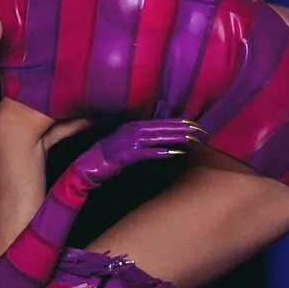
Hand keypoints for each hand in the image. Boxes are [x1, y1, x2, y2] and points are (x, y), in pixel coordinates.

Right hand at [74, 119, 206, 185]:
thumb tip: (160, 141)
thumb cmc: (109, 156)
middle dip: (182, 128)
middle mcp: (132, 130)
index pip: (160, 122)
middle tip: (199, 129)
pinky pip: (147, 153)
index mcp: (134, 126)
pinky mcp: (126, 155)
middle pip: (162, 127)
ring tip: (191, 139)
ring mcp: (129, 142)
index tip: (193, 123)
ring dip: (175, 138)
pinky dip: (161, 152)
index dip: (177, 122)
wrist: (89, 164)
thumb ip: (142, 140)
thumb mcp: (127, 143)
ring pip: (157, 138)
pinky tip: (174, 153)